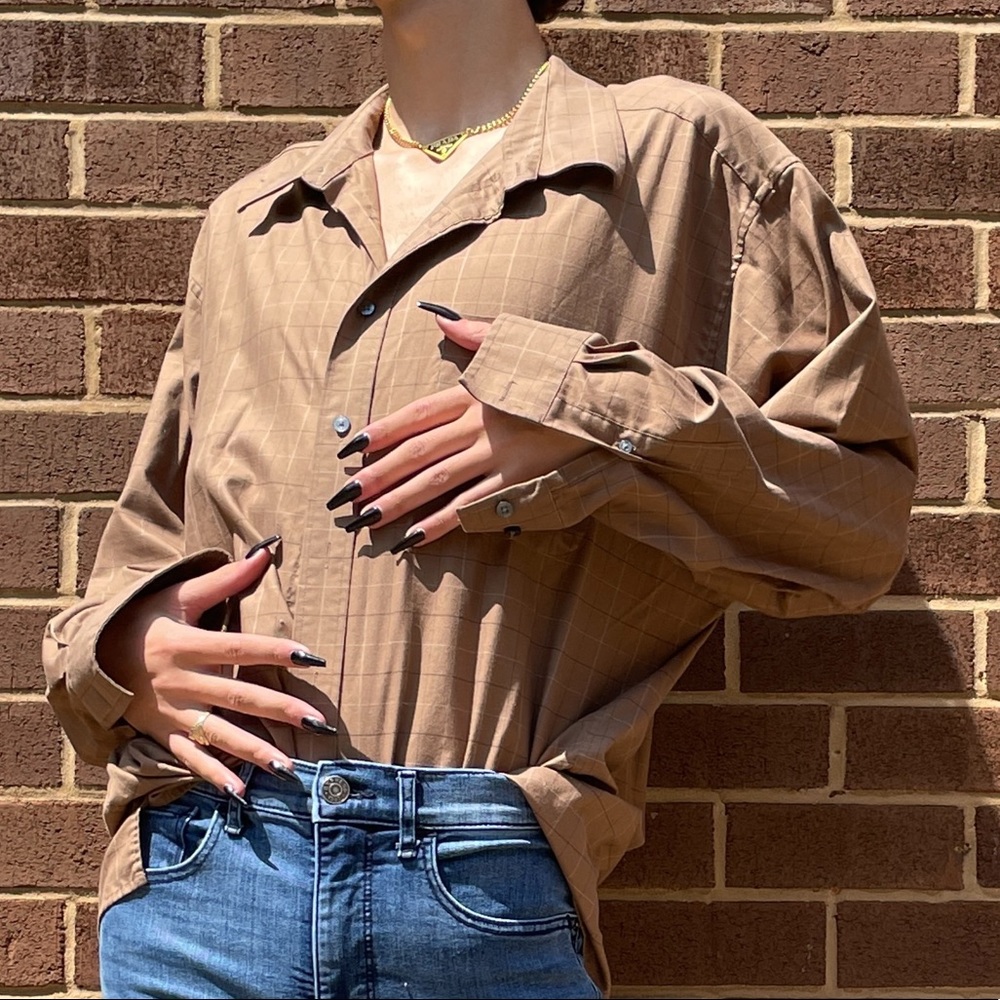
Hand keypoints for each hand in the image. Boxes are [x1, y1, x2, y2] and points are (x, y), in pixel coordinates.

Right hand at [96, 547, 333, 795]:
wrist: (91, 656)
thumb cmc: (144, 618)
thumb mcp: (179, 594)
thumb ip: (225, 578)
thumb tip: (266, 551)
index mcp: (186, 645)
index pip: (239, 649)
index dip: (274, 652)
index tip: (311, 658)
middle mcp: (181, 682)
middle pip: (237, 697)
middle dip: (278, 710)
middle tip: (317, 721)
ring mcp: (172, 713)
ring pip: (218, 734)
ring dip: (253, 751)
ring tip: (289, 766)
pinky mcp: (164, 734)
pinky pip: (191, 759)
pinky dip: (214, 775)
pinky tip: (241, 793)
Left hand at [329, 314, 592, 546]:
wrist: (613, 401)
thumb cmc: (568, 372)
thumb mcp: (524, 344)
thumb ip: (480, 336)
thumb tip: (443, 321)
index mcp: (477, 392)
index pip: (418, 413)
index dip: (382, 431)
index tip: (351, 449)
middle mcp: (481, 424)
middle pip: (418, 452)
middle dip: (378, 475)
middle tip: (344, 497)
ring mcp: (500, 456)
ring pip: (438, 482)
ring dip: (399, 502)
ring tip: (367, 520)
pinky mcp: (520, 482)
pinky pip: (474, 507)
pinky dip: (443, 524)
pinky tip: (415, 538)